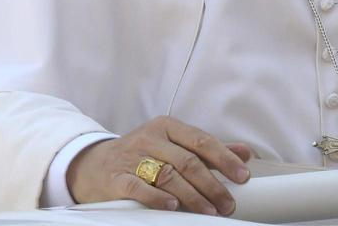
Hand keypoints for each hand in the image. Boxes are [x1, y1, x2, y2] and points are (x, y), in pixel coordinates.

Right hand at [66, 116, 252, 214]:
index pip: (201, 140)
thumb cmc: (140, 154)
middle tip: (228, 204)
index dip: (224, 158)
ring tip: (209, 211)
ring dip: (192, 196)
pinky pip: (139, 187)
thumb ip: (206, 149)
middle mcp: (150, 138)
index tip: (242, 176)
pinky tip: (172, 207)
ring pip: (168, 175)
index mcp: (166, 127)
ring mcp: (132, 157)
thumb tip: (244, 153)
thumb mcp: (172, 145)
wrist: (92, 164)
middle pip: (187, 161)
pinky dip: (156, 197)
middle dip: (212, 184)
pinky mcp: (117, 177)